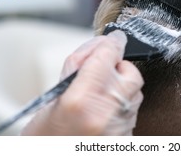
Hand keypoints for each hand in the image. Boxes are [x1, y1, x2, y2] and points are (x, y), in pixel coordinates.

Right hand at [21, 30, 143, 135]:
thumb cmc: (45, 141)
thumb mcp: (50, 101)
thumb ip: (76, 71)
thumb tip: (98, 50)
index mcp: (82, 101)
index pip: (106, 57)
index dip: (110, 43)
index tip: (114, 38)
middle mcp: (106, 113)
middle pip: (131, 73)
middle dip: (119, 67)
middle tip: (102, 72)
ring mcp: (121, 128)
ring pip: (135, 92)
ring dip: (121, 87)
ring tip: (100, 95)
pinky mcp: (129, 138)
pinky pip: (133, 110)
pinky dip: (122, 105)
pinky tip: (105, 111)